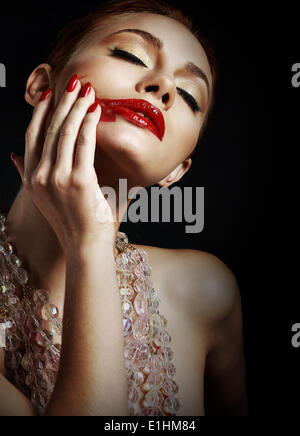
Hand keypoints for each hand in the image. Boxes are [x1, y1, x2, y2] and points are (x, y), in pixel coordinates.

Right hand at [12, 74, 114, 251]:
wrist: (84, 245)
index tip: (51, 94)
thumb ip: (27, 175)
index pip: (33, 137)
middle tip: (74, 82)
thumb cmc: (71, 220)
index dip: (41, 112)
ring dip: (76, 107)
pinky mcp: (78, 180)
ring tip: (87, 90)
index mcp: (31, 178)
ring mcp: (57, 178)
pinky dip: (88, 122)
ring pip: (65, 132)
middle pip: (49, 130)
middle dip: (62, 102)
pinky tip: (95, 109)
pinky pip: (82, 143)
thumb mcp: (44, 197)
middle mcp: (40, 176)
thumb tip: (14, 156)